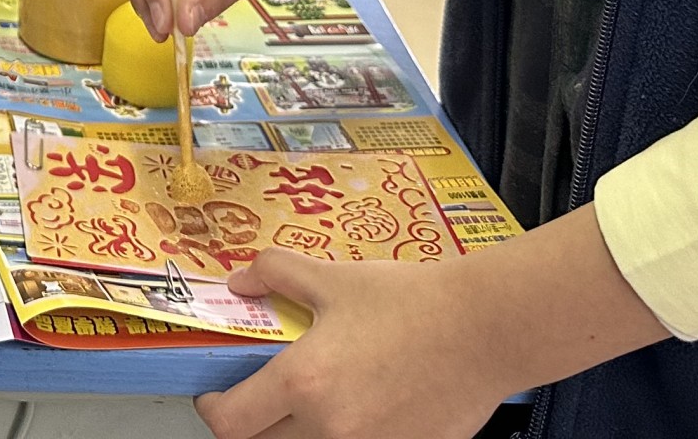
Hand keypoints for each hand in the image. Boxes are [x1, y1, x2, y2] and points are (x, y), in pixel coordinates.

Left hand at [197, 208, 668, 438]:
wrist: (483, 328)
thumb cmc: (410, 301)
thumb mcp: (333, 277)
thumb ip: (276, 275)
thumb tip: (239, 282)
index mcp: (303, 381)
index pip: (230, 421)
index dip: (214, 408)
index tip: (217, 395)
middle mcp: (329, 427)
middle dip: (253, 425)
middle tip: (260, 402)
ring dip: (297, 434)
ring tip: (309, 405)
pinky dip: (344, 437)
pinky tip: (357, 412)